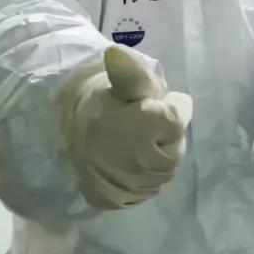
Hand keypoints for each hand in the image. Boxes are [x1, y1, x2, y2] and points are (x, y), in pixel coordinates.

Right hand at [58, 45, 191, 209]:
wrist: (75, 129)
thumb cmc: (108, 102)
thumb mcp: (126, 82)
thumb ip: (130, 73)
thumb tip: (116, 52)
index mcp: (138, 127)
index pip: (178, 121)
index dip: (168, 110)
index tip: (148, 106)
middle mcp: (132, 162)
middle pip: (174, 153)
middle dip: (165, 139)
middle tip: (142, 128)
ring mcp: (122, 185)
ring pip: (162, 175)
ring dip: (154, 160)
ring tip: (133, 145)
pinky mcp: (112, 200)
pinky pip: (144, 192)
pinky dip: (142, 180)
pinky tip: (128, 164)